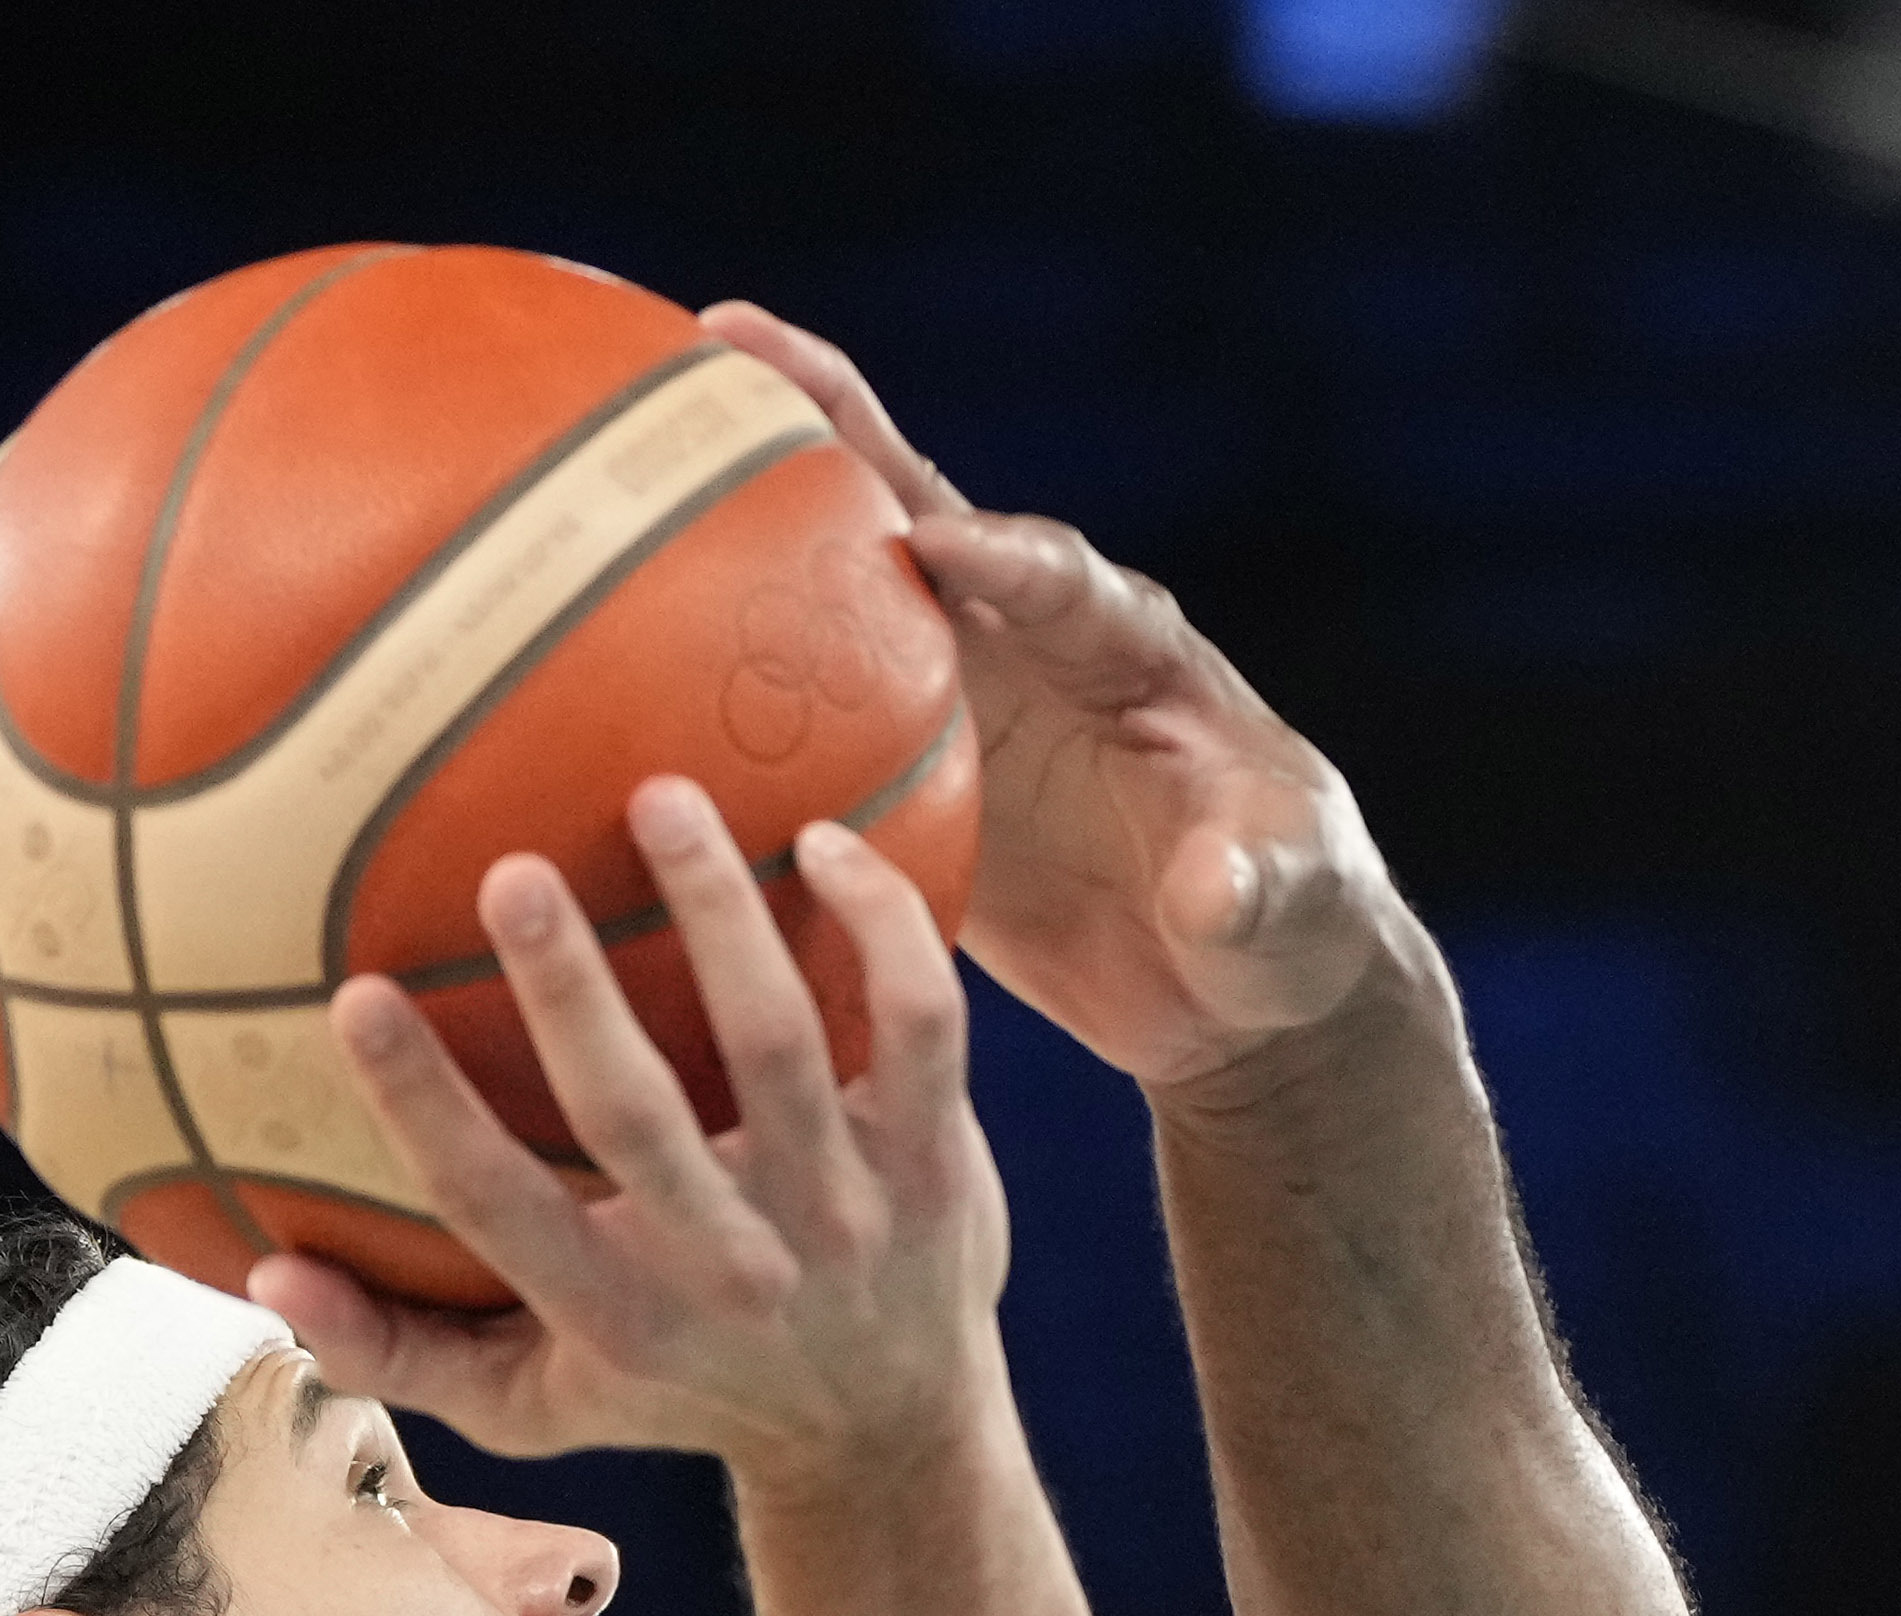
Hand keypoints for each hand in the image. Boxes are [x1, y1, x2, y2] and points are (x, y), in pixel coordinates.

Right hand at [255, 786, 1003, 1478]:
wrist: (893, 1435)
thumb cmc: (679, 1389)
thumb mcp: (538, 1407)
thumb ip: (397, 1350)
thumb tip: (260, 1272)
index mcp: (615, 1316)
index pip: (496, 1206)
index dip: (423, 1106)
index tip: (353, 995)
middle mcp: (731, 1269)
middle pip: (634, 1114)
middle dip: (566, 993)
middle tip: (510, 872)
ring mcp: (845, 1213)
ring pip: (779, 1042)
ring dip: (719, 914)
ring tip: (662, 798)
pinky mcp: (940, 1164)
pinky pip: (923, 1024)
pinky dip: (884, 927)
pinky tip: (824, 838)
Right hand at [697, 302, 1404, 1087]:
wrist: (1236, 991)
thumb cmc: (1292, 932)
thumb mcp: (1296, 913)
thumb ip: (1259, 890)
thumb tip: (1213, 888)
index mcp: (1132, 654)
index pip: (1062, 581)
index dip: (1003, 558)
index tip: (935, 546)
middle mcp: (1034, 645)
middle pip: (923, 516)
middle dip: (837, 426)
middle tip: (728, 339)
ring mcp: (963, 697)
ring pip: (843, 585)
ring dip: (747, 513)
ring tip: (628, 426)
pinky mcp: (908, 769)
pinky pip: (805, 705)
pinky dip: (719, 669)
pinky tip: (605, 643)